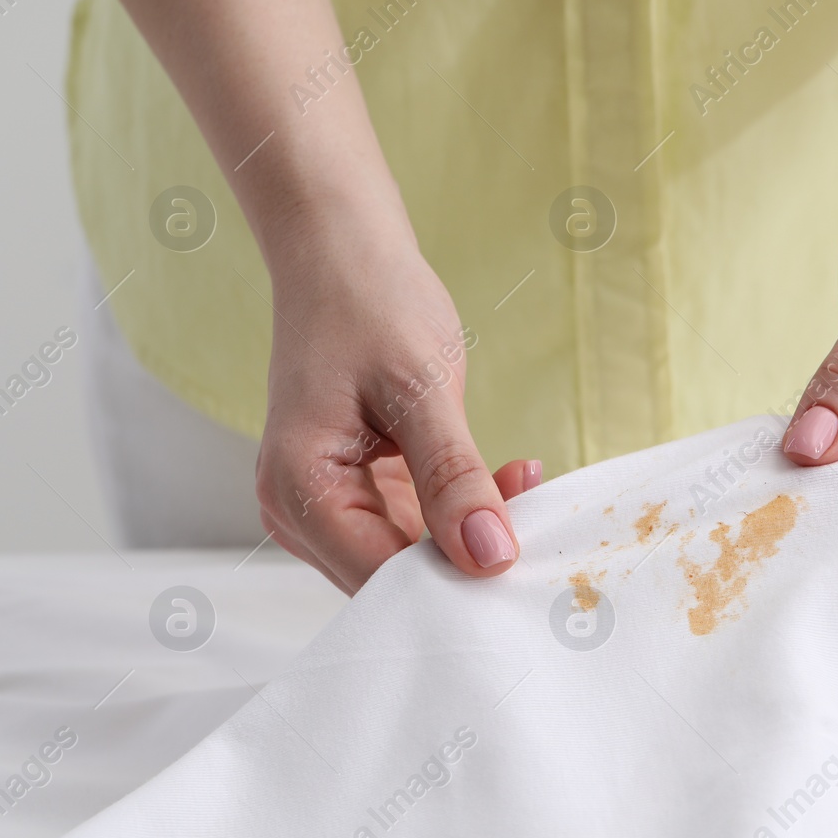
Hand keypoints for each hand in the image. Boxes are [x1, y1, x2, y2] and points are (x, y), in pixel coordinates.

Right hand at [253, 212, 539, 593]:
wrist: (342, 254)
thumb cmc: (370, 304)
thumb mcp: (422, 389)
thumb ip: (454, 478)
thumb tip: (488, 557)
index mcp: (298, 491)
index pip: (381, 580)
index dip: (454, 583)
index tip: (524, 561)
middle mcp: (298, 512)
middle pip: (394, 579)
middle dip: (470, 557)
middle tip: (540, 513)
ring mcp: (325, 506)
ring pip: (411, 558)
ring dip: (474, 532)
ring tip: (528, 482)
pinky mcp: (357, 493)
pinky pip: (415, 529)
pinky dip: (463, 511)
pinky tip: (508, 476)